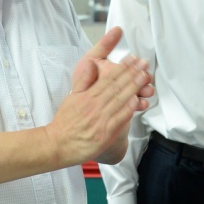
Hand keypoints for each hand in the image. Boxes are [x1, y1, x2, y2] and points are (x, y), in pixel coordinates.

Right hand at [47, 27, 151, 164]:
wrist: (59, 144)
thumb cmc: (65, 122)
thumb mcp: (72, 96)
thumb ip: (84, 80)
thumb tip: (92, 64)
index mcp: (88, 95)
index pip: (108, 78)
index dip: (122, 67)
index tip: (132, 59)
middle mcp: (96, 105)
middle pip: (117, 86)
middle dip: (132, 73)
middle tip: (144, 63)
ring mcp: (101, 119)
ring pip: (120, 100)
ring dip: (134, 87)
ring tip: (145, 77)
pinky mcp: (105, 133)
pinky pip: (119, 119)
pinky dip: (128, 109)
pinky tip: (138, 101)